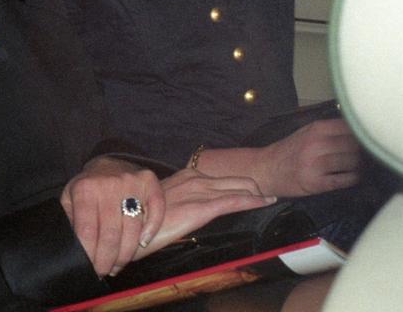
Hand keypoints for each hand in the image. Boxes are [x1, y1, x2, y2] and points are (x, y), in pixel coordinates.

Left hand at [61, 156, 164, 277]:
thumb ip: (70, 220)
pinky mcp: (150, 182)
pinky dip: (151, 229)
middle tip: (104, 270)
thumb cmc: (88, 188)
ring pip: (133, 228)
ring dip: (126, 253)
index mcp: (85, 189)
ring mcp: (131, 182)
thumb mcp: (70, 198)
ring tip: (118, 264)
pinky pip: (156, 210)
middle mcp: (109, 184)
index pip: (88, 231)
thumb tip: (75, 249)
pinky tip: (143, 243)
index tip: (91, 268)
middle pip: (111, 234)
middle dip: (107, 259)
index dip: (90, 254)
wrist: (108, 163)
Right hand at [135, 168, 276, 258]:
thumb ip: (182, 201)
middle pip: (234, 179)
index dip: (239, 183)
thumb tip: (192, 208)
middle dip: (254, 186)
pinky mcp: (203, 208)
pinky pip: (235, 201)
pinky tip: (265, 202)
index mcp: (185, 175)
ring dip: (257, 194)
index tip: (253, 191)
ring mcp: (199, 191)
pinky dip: (253, 201)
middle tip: (268, 195)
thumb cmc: (143, 219)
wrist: (131, 225)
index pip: (220, 177)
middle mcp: (194, 178)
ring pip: (238, 188)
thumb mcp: (165, 203)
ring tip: (271, 199)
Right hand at [254, 118, 361, 196]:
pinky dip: (351, 178)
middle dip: (361, 151)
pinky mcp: (316, 183)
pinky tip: (352, 177)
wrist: (265, 170)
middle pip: (352, 146)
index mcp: (315, 130)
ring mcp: (316, 165)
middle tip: (366, 155)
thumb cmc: (288, 151)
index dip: (360, 134)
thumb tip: (356, 130)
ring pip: (350, 162)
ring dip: (358, 165)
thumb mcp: (304, 133)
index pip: (349, 128)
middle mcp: (316, 145)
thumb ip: (327, 130)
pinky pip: (343, 180)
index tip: (365, 138)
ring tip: (359, 166)